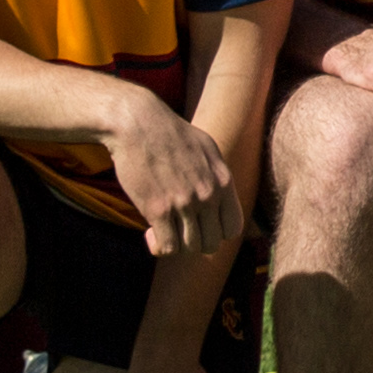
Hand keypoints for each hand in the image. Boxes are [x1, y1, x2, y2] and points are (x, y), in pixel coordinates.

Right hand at [100, 101, 242, 258]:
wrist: (139, 124)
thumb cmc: (170, 135)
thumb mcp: (208, 150)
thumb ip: (217, 177)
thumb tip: (222, 198)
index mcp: (223, 181)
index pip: (233, 228)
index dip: (217, 233)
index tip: (201, 226)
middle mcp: (208, 194)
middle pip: (211, 243)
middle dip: (194, 242)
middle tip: (179, 230)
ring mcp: (184, 203)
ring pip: (189, 248)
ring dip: (176, 245)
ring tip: (164, 230)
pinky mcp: (158, 209)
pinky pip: (167, 248)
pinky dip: (159, 247)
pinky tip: (151, 233)